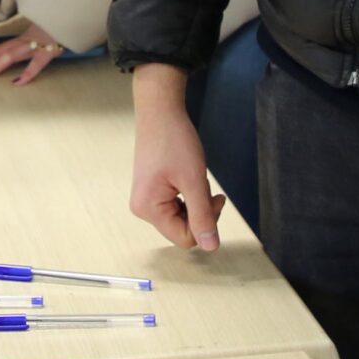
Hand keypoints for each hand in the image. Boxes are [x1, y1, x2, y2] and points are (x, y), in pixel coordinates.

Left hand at [0, 22, 62, 85]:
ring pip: (10, 56)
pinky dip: (27, 74)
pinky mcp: (50, 50)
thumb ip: (30, 41)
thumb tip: (20, 50)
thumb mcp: (42, 32)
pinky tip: (16, 83)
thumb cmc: (58, 23)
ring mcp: (36, 45)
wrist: (72, 10)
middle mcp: (24, 41)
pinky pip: (37, 63)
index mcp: (22, 38)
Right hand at [129, 64, 222, 250]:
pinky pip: (176, 205)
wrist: (160, 112)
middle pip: (183, 228)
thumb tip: (210, 246)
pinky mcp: (151, 191)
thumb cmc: (174, 141)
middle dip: (200, 210)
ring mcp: (145, 200)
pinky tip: (188, 176)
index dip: (205, 223)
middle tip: (206, 186)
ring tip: (194, 177)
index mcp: (148, 209)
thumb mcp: (194, 180)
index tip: (215, 199)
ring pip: (182, 216)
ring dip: (195, 201)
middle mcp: (143, 208)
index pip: (185, 238)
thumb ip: (202, 216)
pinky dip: (188, 194)